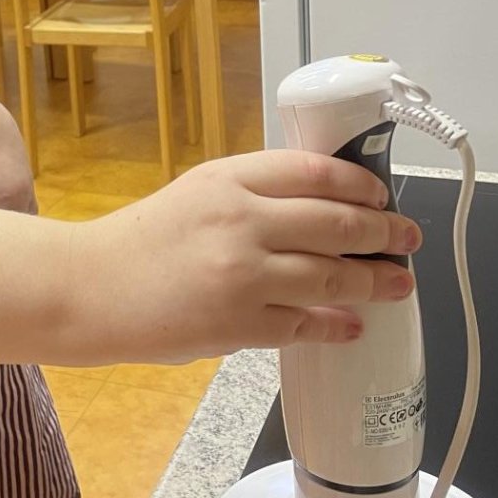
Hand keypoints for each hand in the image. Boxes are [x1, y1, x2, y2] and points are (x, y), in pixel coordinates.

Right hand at [74, 150, 421, 363]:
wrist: (89, 288)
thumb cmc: (139, 242)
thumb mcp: (196, 193)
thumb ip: (251, 194)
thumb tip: (320, 208)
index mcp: (229, 179)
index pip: (315, 172)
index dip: (360, 184)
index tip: (382, 196)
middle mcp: (241, 220)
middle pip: (338, 223)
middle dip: (385, 232)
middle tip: (408, 237)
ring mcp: (242, 274)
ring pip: (332, 277)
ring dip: (375, 281)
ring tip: (398, 283)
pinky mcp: (238, 324)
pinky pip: (305, 325)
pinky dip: (336, 326)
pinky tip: (352, 326)